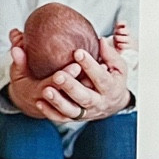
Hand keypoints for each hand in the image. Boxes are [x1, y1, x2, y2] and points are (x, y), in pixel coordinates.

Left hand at [6, 34, 130, 121]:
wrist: (113, 104)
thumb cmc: (113, 80)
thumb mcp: (118, 68)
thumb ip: (110, 55)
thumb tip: (101, 40)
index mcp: (110, 88)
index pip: (101, 77)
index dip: (90, 66)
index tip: (77, 52)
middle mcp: (98, 102)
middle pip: (85, 97)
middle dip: (71, 87)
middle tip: (58, 75)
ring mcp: (86, 112)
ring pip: (72, 110)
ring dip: (58, 101)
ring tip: (46, 90)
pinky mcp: (76, 118)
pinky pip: (62, 118)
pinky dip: (50, 112)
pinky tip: (39, 102)